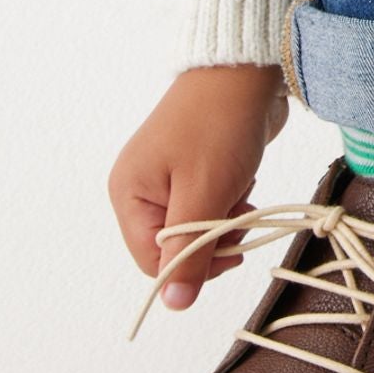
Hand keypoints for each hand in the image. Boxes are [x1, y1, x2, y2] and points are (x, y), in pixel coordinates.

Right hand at [108, 65, 288, 310]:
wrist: (245, 68)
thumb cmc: (219, 126)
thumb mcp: (204, 195)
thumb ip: (187, 252)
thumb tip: (172, 304)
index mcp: (128, 193)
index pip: (153, 261)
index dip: (192, 265)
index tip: (230, 248)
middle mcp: (139, 187)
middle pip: (173, 245)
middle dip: (211, 238)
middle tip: (240, 215)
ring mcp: (165, 175)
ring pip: (195, 226)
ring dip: (224, 219)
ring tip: (243, 193)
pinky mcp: (191, 165)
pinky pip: (207, 202)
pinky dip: (228, 199)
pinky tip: (243, 182)